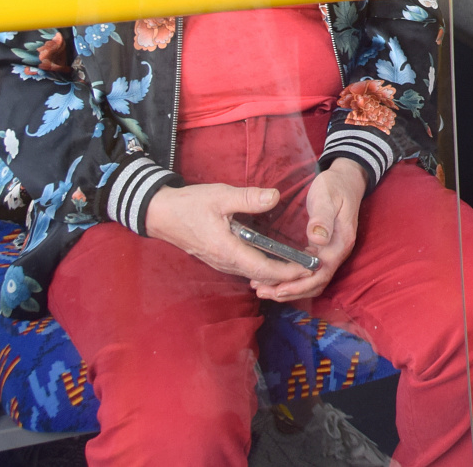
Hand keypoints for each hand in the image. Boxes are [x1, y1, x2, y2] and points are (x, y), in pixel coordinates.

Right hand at [143, 183, 312, 286]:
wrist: (160, 214)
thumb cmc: (189, 205)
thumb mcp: (220, 196)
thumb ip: (248, 198)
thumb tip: (275, 196)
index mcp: (227, 251)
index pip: (264, 269)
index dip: (288, 271)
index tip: (309, 268)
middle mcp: (225, 262)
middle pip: (262, 276)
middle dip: (287, 276)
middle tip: (312, 267)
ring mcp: (221, 263)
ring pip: (254, 274)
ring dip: (276, 274)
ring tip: (300, 266)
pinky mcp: (219, 258)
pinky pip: (245, 268)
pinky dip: (263, 268)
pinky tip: (276, 259)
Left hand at [253, 161, 365, 301]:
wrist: (346, 180)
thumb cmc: (334, 187)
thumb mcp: (327, 197)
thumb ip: (322, 218)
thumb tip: (318, 239)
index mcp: (340, 242)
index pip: (321, 273)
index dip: (299, 284)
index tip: (277, 288)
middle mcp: (337, 252)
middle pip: (315, 283)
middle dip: (290, 291)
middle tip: (261, 291)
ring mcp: (331, 252)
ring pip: (312, 281)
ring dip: (289, 288)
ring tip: (263, 289)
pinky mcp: (322, 250)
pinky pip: (308, 272)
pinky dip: (292, 279)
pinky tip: (274, 277)